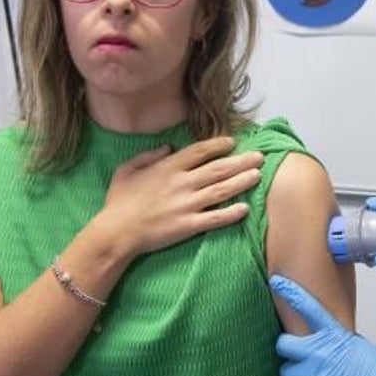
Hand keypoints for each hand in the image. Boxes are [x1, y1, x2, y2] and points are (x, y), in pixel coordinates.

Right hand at [94, 136, 262, 257]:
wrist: (115, 233)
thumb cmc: (118, 202)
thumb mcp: (126, 170)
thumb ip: (148, 155)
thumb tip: (168, 147)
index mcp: (167, 168)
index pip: (200, 151)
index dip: (218, 145)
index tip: (232, 142)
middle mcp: (181, 183)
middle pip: (218, 169)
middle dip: (241, 161)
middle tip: (259, 156)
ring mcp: (186, 205)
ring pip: (221, 190)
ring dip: (242, 182)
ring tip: (258, 176)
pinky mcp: (188, 226)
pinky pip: (215, 218)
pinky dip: (231, 213)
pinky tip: (245, 208)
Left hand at [271, 274, 375, 375]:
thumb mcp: (359, 345)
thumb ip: (338, 339)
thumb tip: (326, 340)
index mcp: (334, 334)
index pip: (308, 307)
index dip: (291, 292)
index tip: (277, 282)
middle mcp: (319, 352)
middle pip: (283, 343)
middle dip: (287, 348)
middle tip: (296, 354)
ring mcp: (312, 374)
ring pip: (285, 370)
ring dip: (293, 373)